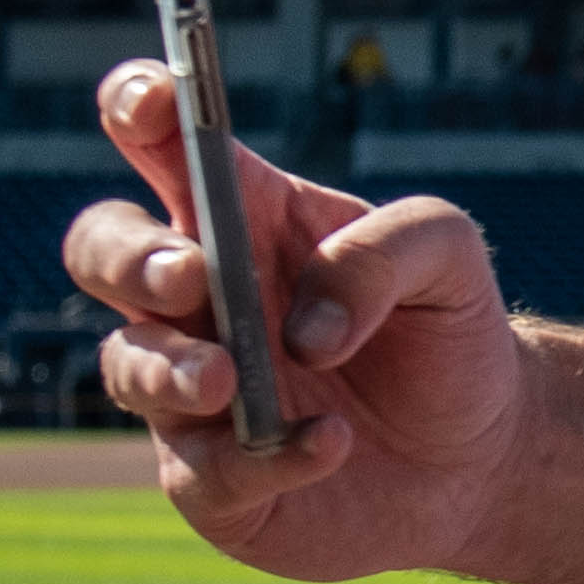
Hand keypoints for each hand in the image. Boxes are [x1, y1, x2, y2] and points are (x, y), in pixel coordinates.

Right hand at [63, 61, 537, 579]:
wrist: (482, 455)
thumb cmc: (447, 334)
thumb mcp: (448, 258)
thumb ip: (384, 252)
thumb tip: (308, 328)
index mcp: (243, 218)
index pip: (161, 145)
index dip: (137, 109)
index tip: (151, 102)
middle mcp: (198, 300)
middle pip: (101, 250)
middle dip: (128, 257)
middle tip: (190, 273)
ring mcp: (193, 390)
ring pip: (127, 365)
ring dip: (172, 369)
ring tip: (233, 378)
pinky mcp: (213, 481)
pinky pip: (205, 471)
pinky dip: (265, 457)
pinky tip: (331, 442)